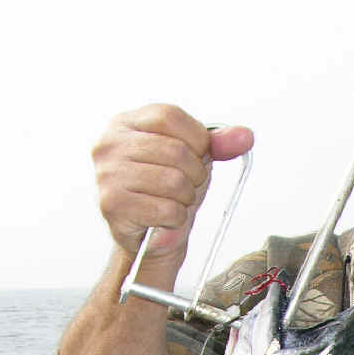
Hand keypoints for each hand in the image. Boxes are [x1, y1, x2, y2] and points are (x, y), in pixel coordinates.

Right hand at [92, 104, 253, 266]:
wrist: (149, 239)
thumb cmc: (167, 193)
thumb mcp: (194, 161)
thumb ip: (218, 145)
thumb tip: (245, 136)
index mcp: (125, 123)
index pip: (169, 116)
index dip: (196, 139)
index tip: (197, 156)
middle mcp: (110, 144)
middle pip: (176, 150)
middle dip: (195, 174)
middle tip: (186, 187)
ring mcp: (108, 174)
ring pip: (175, 181)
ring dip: (186, 199)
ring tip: (174, 202)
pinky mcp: (113, 205)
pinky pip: (167, 209)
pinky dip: (176, 218)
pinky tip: (165, 218)